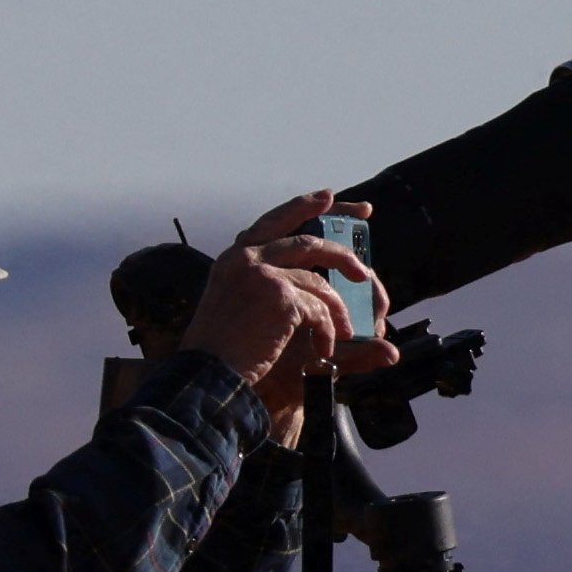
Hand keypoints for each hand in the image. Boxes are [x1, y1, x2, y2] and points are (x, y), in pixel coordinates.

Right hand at [162, 192, 396, 440]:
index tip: (329, 196)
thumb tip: (305, 280)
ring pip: (319, 283)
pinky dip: (326, 331)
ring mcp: (263, 274)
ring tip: (343, 332)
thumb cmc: (219, 349)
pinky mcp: (280, 296)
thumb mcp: (234, 305)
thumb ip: (264, 285)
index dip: (302, 206)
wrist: (207, 375)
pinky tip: (323, 350)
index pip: (273, 221)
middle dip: (342, 254)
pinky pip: (319, 309)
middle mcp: (247, 258)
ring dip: (336, 310)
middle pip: (307, 243)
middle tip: (364, 270)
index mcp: (234, 258)